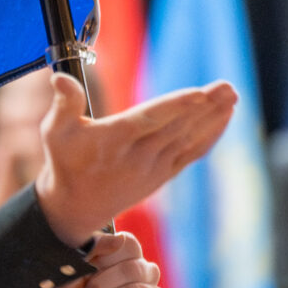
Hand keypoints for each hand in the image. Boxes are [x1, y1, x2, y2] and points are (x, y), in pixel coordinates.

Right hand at [34, 73, 236, 247]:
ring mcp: (154, 168)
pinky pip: (191, 153)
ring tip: (232, 95)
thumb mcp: (55, 132)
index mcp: (114, 140)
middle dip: (205, 106)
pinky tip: (224, 117)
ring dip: (213, 118)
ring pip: (188, 139)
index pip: (150, 120)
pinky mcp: (163, 175)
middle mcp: (138, 156)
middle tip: (228, 87)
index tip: (200, 93)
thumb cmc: (64, 163)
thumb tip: (60, 79)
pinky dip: (209, 136)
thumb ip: (64, 103)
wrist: (74, 208)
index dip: (176, 106)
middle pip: (177, 127)